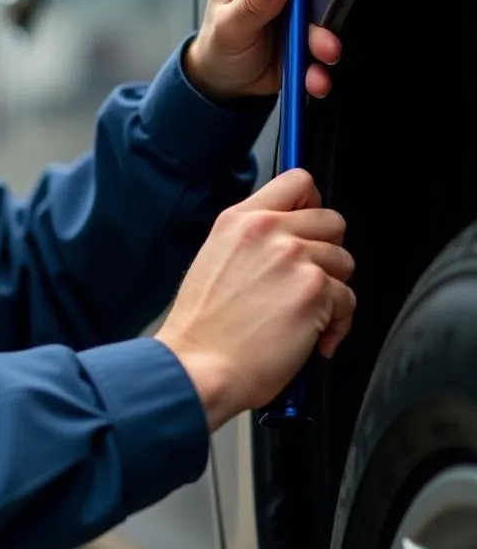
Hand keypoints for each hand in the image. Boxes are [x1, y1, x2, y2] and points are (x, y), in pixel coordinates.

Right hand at [155, 169, 354, 430]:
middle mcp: (267, 231)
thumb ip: (252, 241)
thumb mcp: (214, 260)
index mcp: (239, 220)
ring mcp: (293, 257)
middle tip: (308, 281)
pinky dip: (336, 325)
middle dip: (327, 253)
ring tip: (306, 316)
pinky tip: (309, 339)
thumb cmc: (202, 329)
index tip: (311, 226)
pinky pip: (349, 301)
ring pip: (344, 262)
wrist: (199, 367)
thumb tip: (288, 241)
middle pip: (332, 220)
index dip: (312, 204)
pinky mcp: (315, 290)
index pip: (297, 181)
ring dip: (332, 292)